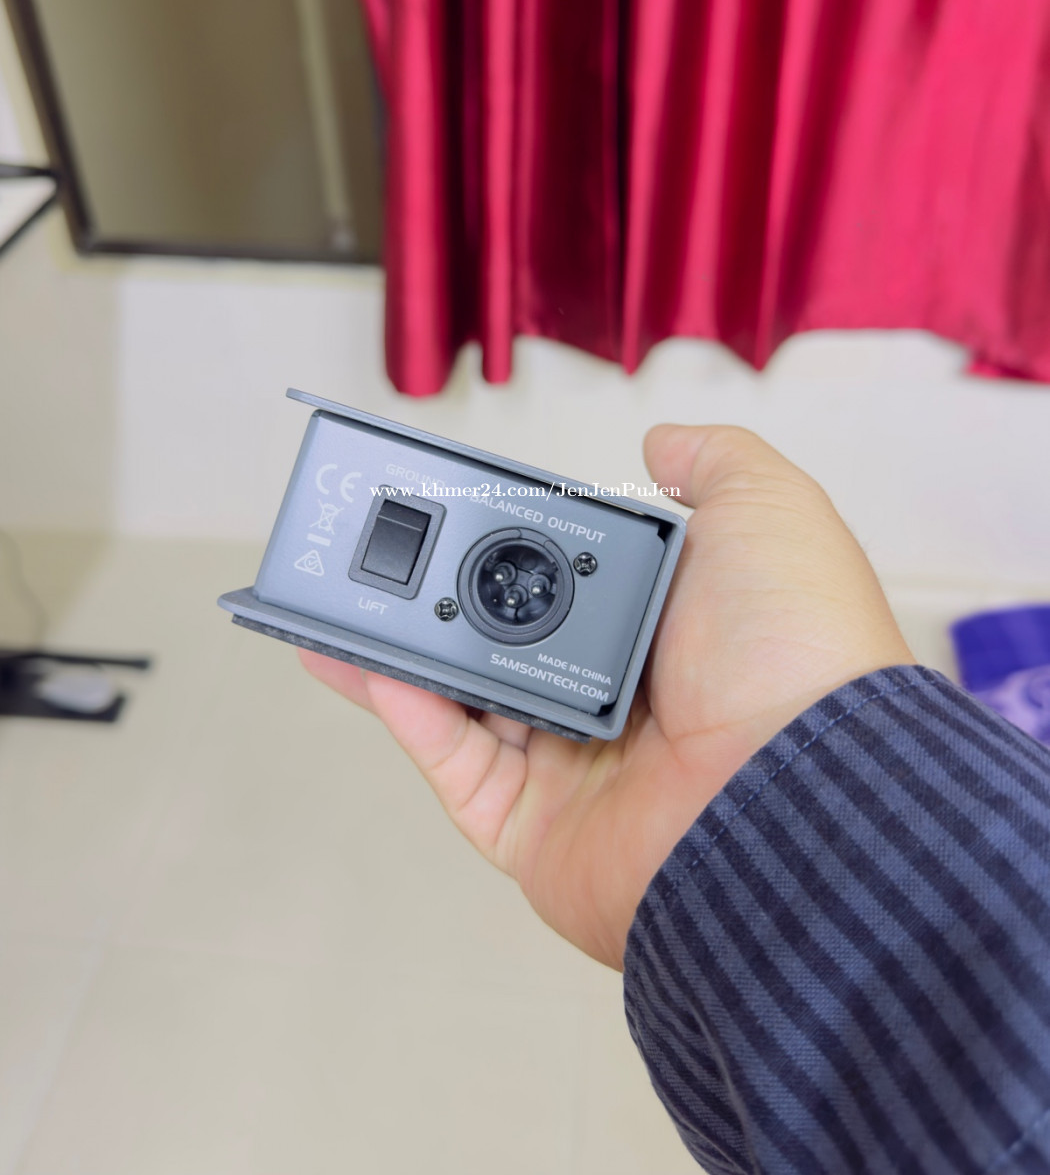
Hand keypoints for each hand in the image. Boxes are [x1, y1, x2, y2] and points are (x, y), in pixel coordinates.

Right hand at [300, 426, 913, 969]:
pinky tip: (363, 659)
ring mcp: (573, 768)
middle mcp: (619, 700)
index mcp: (667, 631)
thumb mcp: (768, 512)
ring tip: (339, 595)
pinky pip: (452, 763)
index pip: (570, 574)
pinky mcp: (532, 830)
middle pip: (506, 638)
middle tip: (378, 546)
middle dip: (442, 593)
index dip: (511, 537)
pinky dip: (403, 713)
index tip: (458, 501)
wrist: (793, 793)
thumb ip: (713, 466)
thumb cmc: (792, 652)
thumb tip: (664, 443)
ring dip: (401, 648)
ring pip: (463, 700)